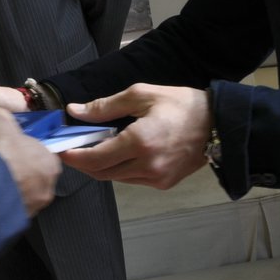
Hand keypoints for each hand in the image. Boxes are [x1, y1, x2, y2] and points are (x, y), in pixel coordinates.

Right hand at [0, 107, 58, 214]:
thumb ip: (2, 115)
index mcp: (50, 162)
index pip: (40, 153)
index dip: (23, 149)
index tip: (9, 148)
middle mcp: (47, 187)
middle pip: (32, 174)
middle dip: (17, 169)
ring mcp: (33, 206)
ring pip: (21, 192)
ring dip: (8, 186)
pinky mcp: (18, 220)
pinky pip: (9, 206)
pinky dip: (0, 200)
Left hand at [60, 84, 210, 189]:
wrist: (219, 124)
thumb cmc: (181, 104)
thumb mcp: (141, 95)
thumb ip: (105, 106)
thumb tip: (75, 111)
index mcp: (139, 142)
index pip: (95, 158)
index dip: (74, 156)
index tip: (60, 150)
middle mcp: (147, 166)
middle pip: (102, 173)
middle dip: (84, 163)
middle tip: (72, 150)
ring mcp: (157, 178)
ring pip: (116, 178)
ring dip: (102, 166)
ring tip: (95, 148)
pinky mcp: (164, 184)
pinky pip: (133, 179)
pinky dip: (120, 169)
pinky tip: (120, 154)